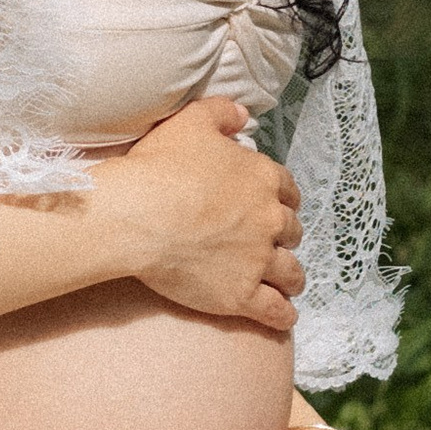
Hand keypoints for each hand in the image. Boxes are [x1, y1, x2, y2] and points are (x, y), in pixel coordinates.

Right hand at [107, 97, 303, 331]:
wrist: (138, 215)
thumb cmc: (160, 167)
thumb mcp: (191, 122)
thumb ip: (222, 112)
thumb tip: (243, 113)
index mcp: (263, 179)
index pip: (288, 190)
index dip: (281, 198)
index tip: (273, 205)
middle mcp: (269, 220)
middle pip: (292, 231)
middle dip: (284, 236)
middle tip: (271, 242)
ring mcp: (258, 260)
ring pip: (291, 272)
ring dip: (291, 276)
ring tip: (286, 283)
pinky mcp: (242, 295)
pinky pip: (276, 311)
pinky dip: (283, 315)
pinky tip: (283, 317)